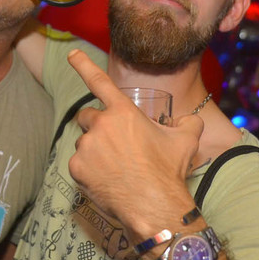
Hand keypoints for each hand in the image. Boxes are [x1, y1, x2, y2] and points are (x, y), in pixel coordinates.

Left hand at [67, 50, 202, 233]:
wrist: (154, 205)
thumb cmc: (168, 171)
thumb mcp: (186, 140)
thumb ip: (188, 122)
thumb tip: (187, 120)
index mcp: (123, 112)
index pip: (99, 82)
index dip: (83, 65)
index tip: (71, 54)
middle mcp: (101, 125)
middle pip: (88, 117)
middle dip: (98, 126)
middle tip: (115, 145)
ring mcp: (86, 147)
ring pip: (84, 143)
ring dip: (95, 150)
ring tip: (116, 168)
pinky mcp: (76, 168)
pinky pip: (79, 164)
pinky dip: (89, 170)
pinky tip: (107, 180)